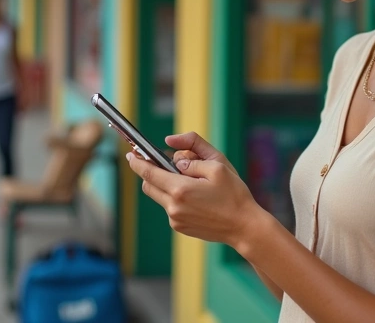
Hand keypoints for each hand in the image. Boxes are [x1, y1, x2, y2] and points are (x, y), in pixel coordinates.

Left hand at [127, 132, 262, 247]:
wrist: (244, 227)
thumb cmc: (234, 194)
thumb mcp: (218, 164)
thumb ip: (192, 151)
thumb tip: (171, 147)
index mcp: (180, 189)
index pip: (148, 173)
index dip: (137, 162)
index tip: (130, 154)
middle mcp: (173, 207)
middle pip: (149, 185)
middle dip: (152, 172)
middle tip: (167, 163)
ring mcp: (175, 219)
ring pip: (159, 196)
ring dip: (166, 185)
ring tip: (192, 181)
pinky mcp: (180, 227)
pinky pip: (170, 207)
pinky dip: (176, 197)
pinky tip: (197, 197)